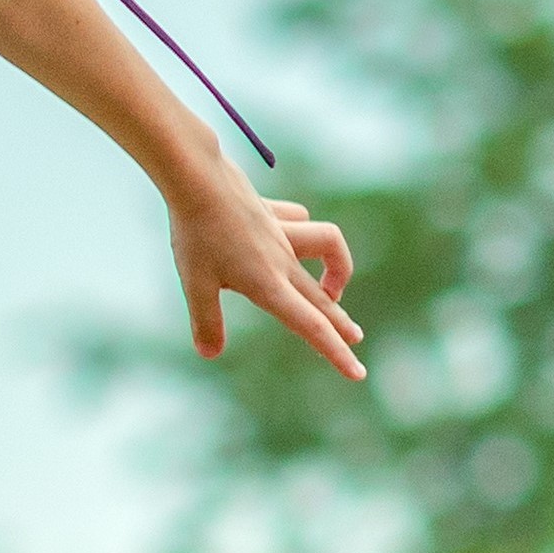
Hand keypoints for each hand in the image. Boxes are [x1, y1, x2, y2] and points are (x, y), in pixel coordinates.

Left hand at [176, 191, 366, 379]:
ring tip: (329, 288)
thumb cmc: (195, 233)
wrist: (199, 179)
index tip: (357, 373)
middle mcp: (283, 261)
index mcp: (269, 285)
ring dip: (336, 268)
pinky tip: (293, 235)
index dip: (335, 352)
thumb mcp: (195, 283)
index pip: (310, 326)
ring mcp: (281, 234)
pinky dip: (301, 231)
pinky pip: (298, 221)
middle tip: (355, 342)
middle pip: (321, 299)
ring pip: (326, 250)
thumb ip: (206, 320)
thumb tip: (209, 354)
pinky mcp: (271, 213)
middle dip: (340, 324)